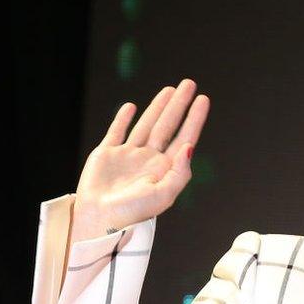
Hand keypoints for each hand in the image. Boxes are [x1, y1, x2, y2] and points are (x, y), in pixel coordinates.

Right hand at [70, 79, 209, 241]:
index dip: (195, 119)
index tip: (203, 99)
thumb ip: (180, 172)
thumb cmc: (133, 212)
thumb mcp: (164, 195)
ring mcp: (128, 155)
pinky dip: (123, 118)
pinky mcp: (106, 154)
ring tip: (170, 89)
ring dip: (158, 107)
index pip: (185, 138)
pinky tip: (131, 107)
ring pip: (146, 124)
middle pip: (168, 125)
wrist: (99, 219)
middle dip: (179, 105)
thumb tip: (188, 146)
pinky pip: (117, 131)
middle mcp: (149, 159)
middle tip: (190, 84)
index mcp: (165, 169)